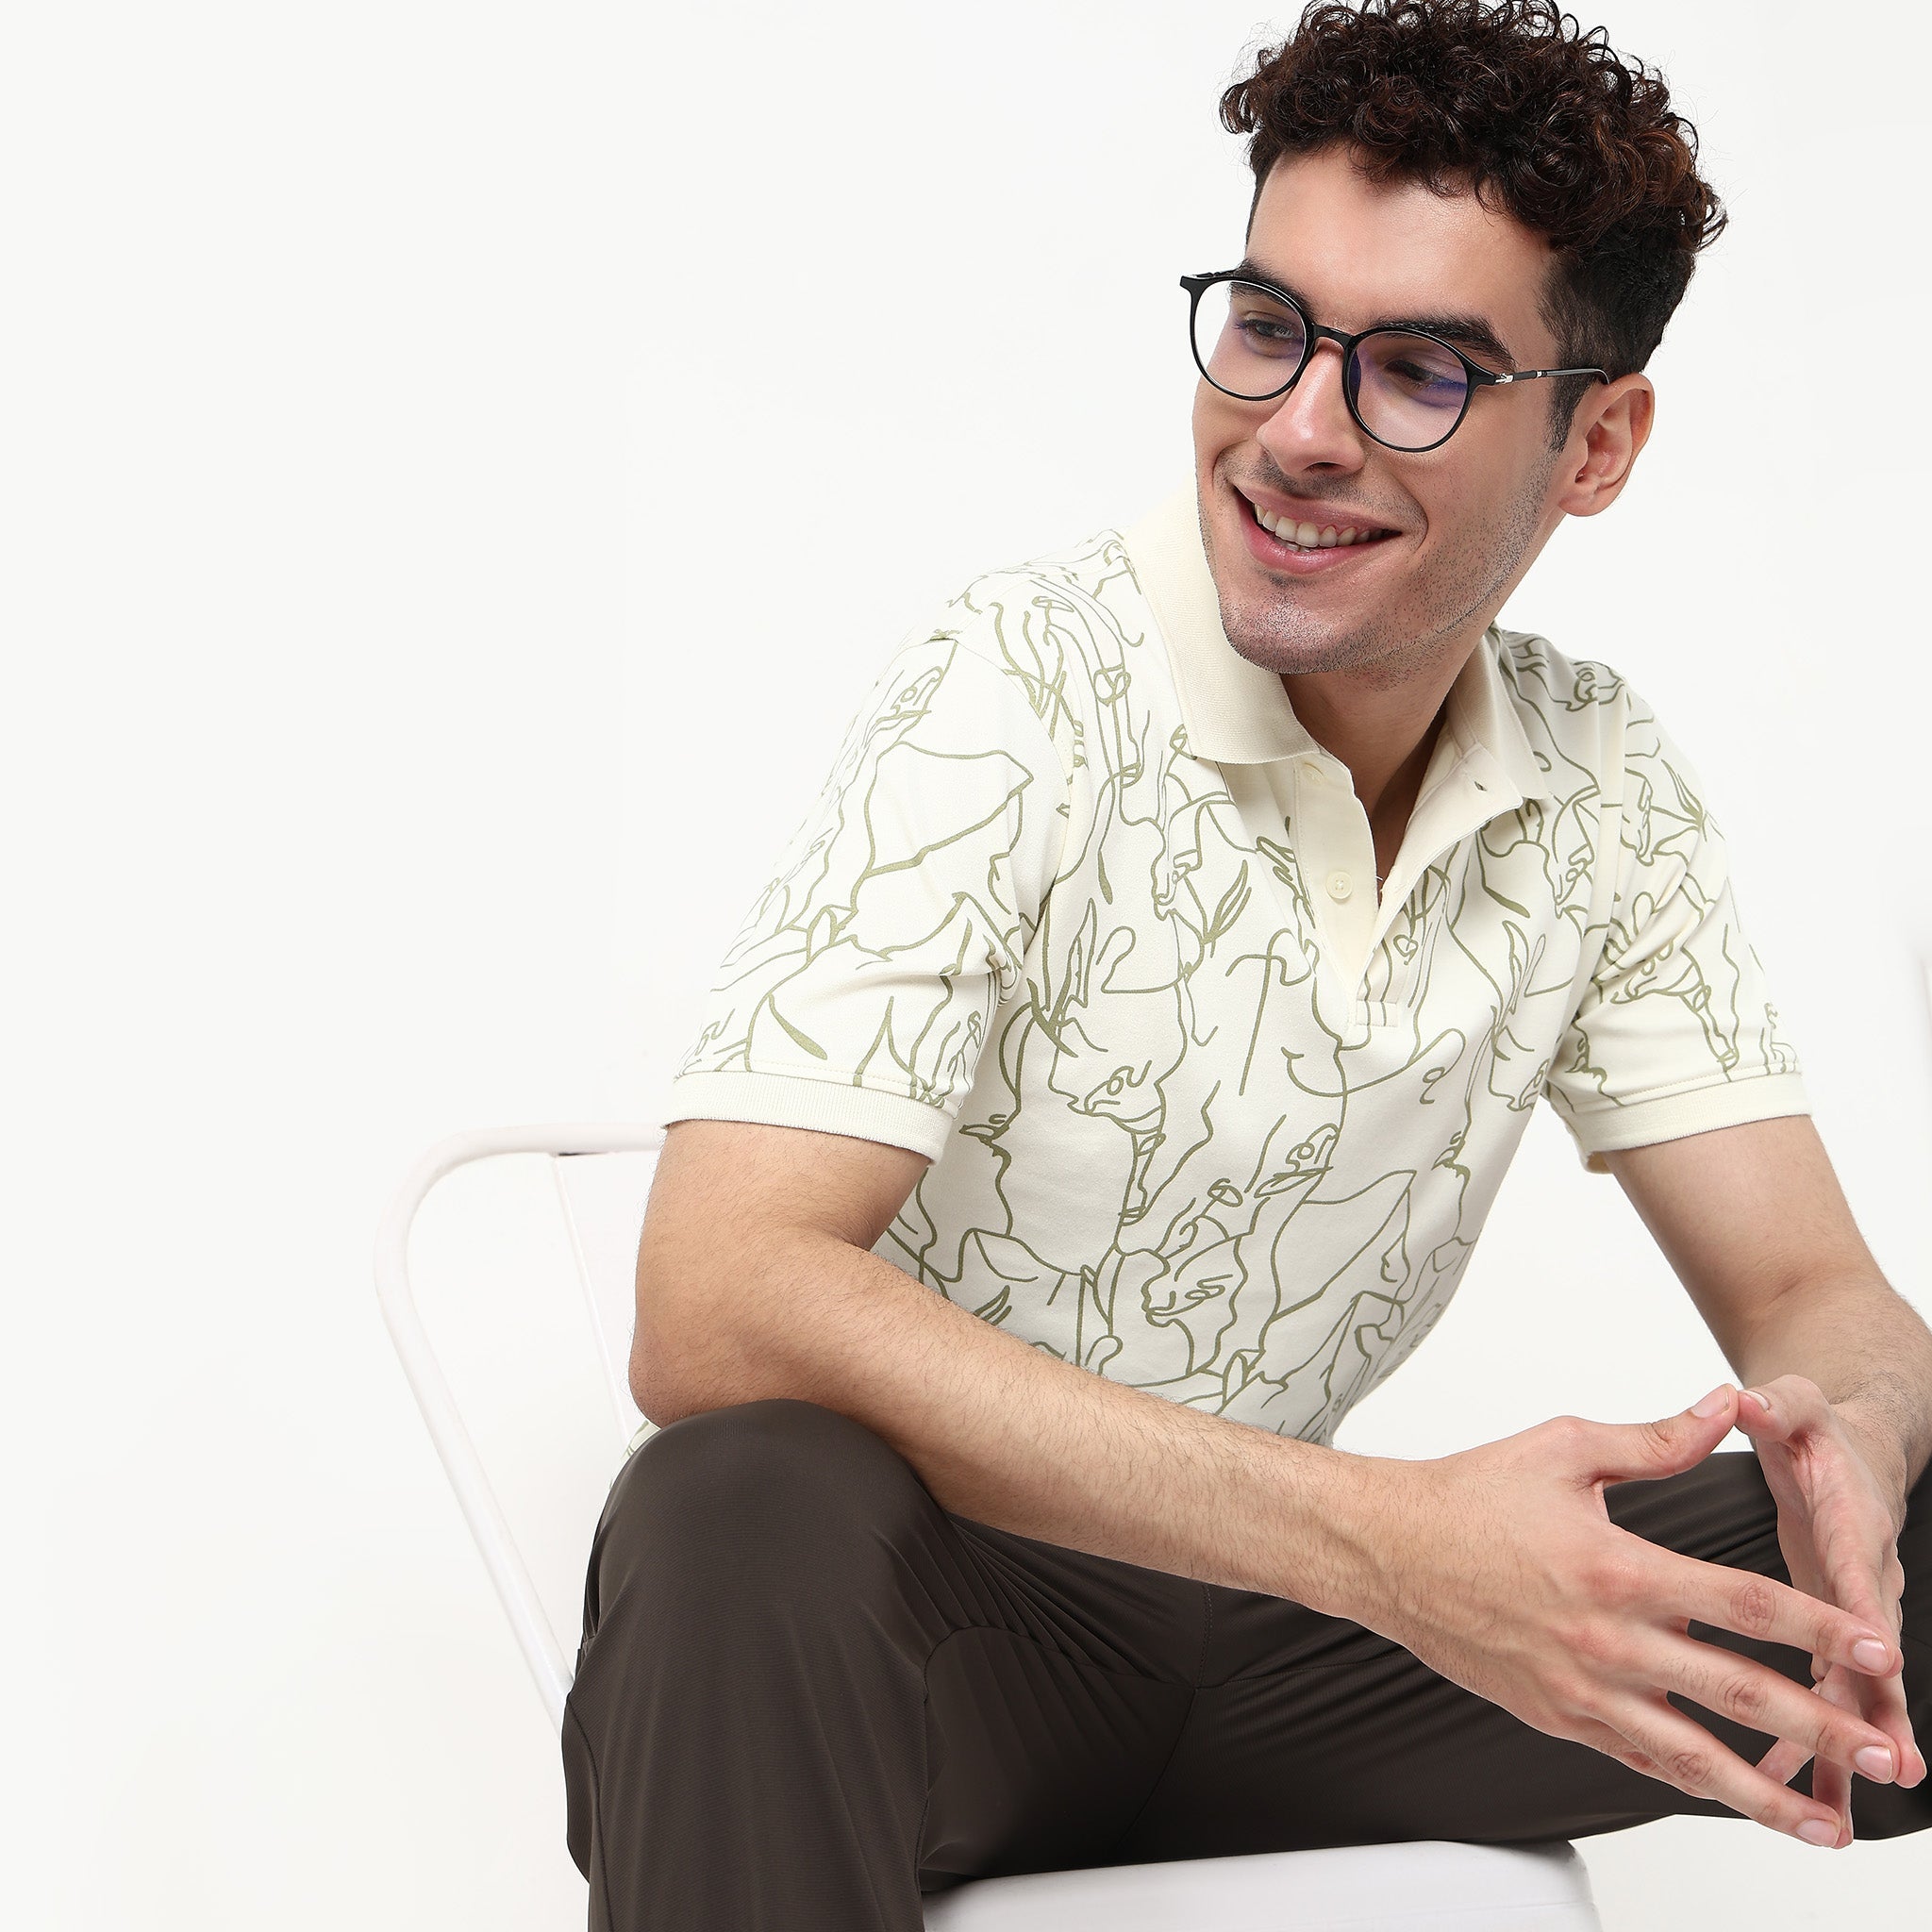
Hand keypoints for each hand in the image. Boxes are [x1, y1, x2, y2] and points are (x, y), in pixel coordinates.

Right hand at [1362, 1384, 1904, 1847]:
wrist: (1384, 1551)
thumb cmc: (1468, 1494)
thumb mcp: (1563, 1449)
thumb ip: (1654, 1439)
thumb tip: (1724, 1407)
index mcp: (1615, 1567)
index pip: (1740, 1604)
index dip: (1817, 1627)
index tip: (1877, 1646)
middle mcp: (1604, 1640)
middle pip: (1737, 1694)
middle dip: (1825, 1728)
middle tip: (1891, 1755)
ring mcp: (1580, 1690)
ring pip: (1692, 1756)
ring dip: (1769, 1794)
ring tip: (1831, 1826)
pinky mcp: (1557, 1718)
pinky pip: (1639, 1761)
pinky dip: (1694, 1786)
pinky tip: (1738, 1802)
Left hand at [1731, 1372, 1924, 1845]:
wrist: (1846, 1447)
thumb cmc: (1816, 1430)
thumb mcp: (1797, 1406)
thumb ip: (1777, 1405)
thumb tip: (1748, 1398)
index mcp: (1851, 1523)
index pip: (1861, 1572)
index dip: (1868, 1614)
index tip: (1877, 1659)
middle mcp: (1860, 1576)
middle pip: (1874, 1653)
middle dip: (1882, 1710)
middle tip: (1895, 1767)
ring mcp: (1848, 1610)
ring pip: (1853, 1690)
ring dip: (1846, 1748)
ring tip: (1834, 1812)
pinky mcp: (1828, 1629)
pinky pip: (1823, 1692)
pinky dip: (1807, 1738)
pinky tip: (1781, 1787)